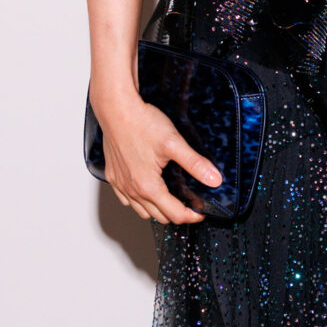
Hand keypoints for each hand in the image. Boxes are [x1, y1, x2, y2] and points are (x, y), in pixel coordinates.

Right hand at [93, 84, 220, 228]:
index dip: (192, 215)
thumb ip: (195, 164)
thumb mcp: (174, 143)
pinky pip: (126, 200)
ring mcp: (120, 185)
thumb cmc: (141, 123)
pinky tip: (147, 189)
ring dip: (158, 209)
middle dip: (177, 213)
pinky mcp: (112, 177)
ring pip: (142, 211)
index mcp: (148, 186)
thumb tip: (214, 179)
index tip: (201, 211)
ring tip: (172, 198)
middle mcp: (132, 190)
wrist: (115, 109)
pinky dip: (139, 201)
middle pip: (160, 216)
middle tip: (190, 203)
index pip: (175, 215)